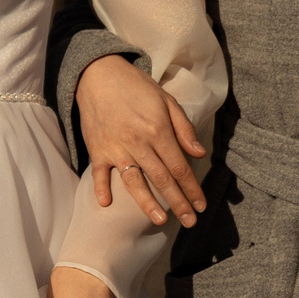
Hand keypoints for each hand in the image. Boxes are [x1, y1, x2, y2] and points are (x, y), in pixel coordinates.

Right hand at [75, 54, 207, 227]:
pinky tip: (106, 204)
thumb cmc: (137, 87)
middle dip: (178, 203)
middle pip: (161, 179)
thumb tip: (199, 154)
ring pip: (134, 182)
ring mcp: (115, 148)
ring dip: (147, 203)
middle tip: (190, 222)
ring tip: (160, 221)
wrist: (99, 74)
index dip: (192, 188)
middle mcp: (138, 142)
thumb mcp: (166, 101)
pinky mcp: (97, 149)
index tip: (201, 205)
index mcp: (158, 130)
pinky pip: (99, 173)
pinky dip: (101, 189)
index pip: (179, 167)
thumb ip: (183, 128)